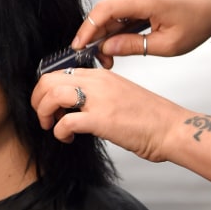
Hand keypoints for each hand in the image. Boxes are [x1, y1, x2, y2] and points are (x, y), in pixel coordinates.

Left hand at [31, 67, 188, 162]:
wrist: (172, 129)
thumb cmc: (151, 117)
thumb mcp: (121, 95)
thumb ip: (99, 95)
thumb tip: (77, 106)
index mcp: (102, 75)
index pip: (61, 71)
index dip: (47, 89)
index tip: (50, 105)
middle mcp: (98, 82)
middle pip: (49, 79)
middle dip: (38, 99)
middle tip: (44, 116)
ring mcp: (99, 99)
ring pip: (52, 94)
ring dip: (44, 113)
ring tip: (51, 126)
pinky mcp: (101, 120)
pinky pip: (65, 122)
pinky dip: (59, 132)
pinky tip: (67, 138)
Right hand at [73, 0, 210, 66]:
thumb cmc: (196, 23)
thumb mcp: (167, 44)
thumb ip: (133, 46)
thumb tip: (106, 49)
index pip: (105, 10)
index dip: (88, 29)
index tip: (78, 47)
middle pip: (103, 12)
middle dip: (96, 37)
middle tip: (101, 61)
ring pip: (109, 12)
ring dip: (105, 34)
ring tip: (110, 57)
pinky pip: (118, 10)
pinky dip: (114, 27)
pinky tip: (117, 44)